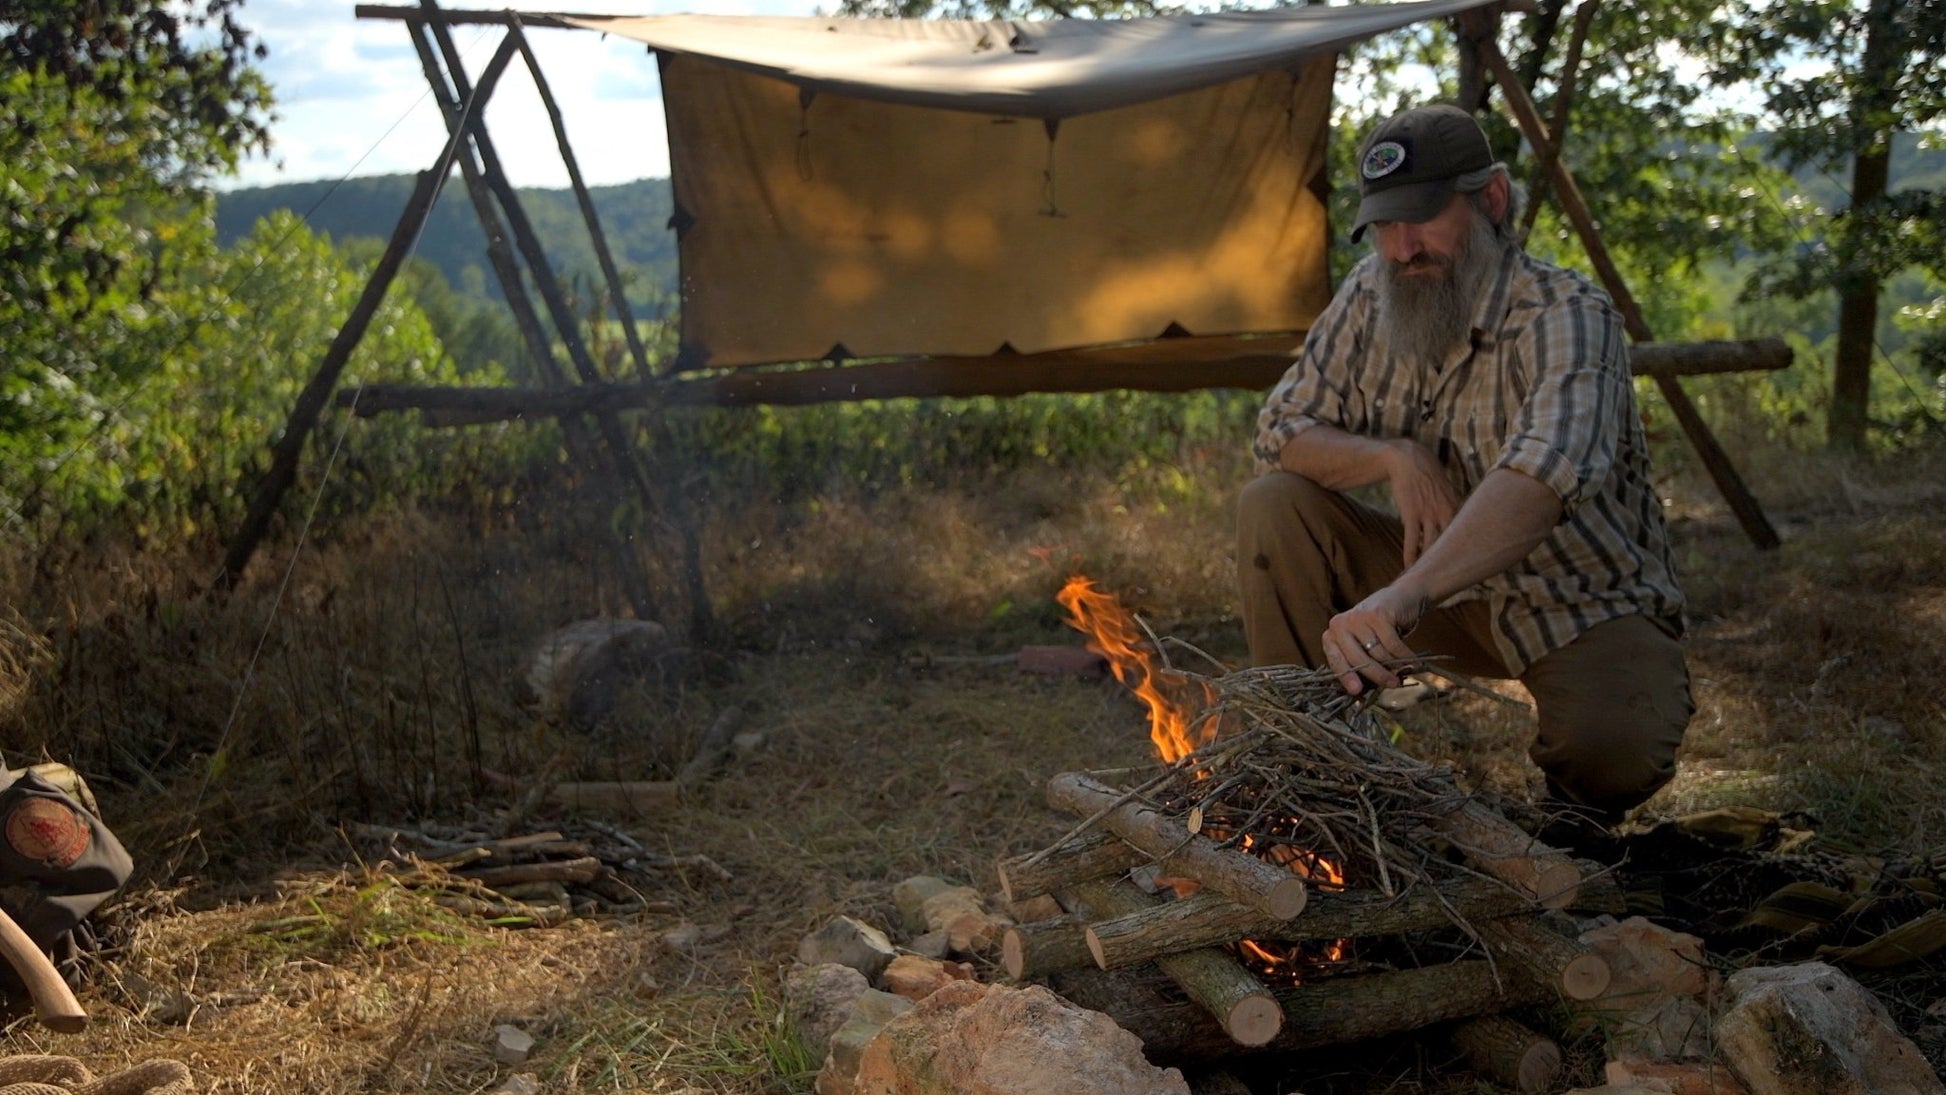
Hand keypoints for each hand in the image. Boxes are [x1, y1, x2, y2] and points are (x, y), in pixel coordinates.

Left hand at [1322, 585, 1429, 695]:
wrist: (1402, 597)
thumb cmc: (1381, 629)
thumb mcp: (1365, 645)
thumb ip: (1360, 664)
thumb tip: (1363, 694)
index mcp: (1332, 635)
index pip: (1336, 661)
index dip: (1346, 677)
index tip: (1356, 692)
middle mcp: (1340, 624)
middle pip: (1358, 659)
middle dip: (1377, 675)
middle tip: (1393, 685)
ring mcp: (1358, 617)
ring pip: (1378, 653)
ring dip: (1395, 665)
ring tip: (1406, 670)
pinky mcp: (1377, 614)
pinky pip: (1393, 644)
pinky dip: (1405, 655)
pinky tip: (1414, 661)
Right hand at [1384, 440, 1461, 566]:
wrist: (1408, 459)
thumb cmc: (1428, 474)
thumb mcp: (1447, 489)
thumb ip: (1453, 507)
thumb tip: (1458, 522)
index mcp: (1457, 506)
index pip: (1466, 534)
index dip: (1467, 552)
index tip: (1468, 567)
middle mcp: (1446, 512)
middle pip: (1451, 544)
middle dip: (1450, 563)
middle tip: (1450, 580)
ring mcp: (1428, 514)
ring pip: (1431, 545)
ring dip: (1428, 563)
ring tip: (1426, 577)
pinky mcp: (1411, 514)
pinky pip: (1411, 540)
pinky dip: (1410, 555)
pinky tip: (1408, 567)